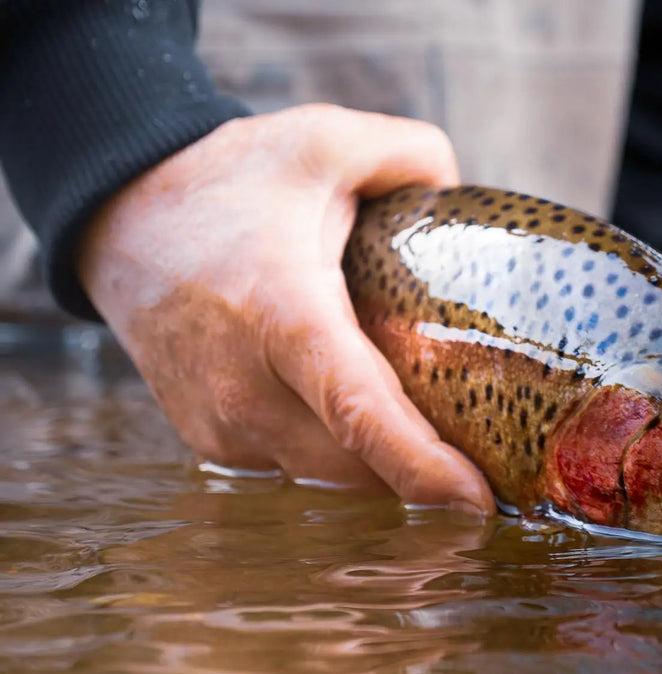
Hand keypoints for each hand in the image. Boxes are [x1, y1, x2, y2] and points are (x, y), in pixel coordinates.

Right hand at [77, 104, 495, 516]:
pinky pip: (299, 471)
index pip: (359, 414)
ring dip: (388, 475)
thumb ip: (408, 152)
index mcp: (283, 314)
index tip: (478, 501)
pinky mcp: (214, 443)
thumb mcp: (322, 139)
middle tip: (497, 470)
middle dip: (429, 481)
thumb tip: (462, 186)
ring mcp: (222, 424)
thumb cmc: (229, 182)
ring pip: (332, 479)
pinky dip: (346, 463)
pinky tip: (380, 432)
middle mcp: (245, 385)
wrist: (119, 219)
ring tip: (445, 450)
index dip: (422, 469)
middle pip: (359, 467)